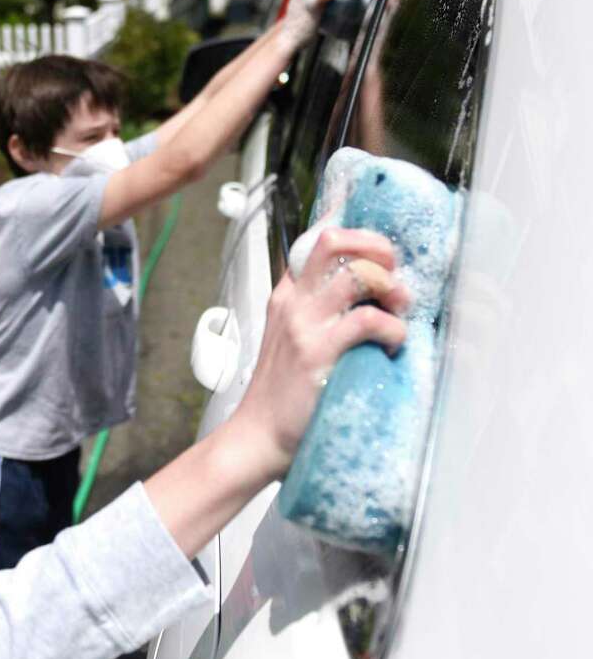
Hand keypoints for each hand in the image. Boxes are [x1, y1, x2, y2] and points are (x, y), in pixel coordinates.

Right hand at [229, 227, 410, 480]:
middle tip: (393, 271)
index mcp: (287, 295)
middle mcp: (293, 302)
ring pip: (357, 274)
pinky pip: (367, 321)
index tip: (374, 226)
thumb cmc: (280, 393)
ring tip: (400, 307)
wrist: (258, 435)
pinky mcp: (318, 353)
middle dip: (375, 245)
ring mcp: (303, 325)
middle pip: (333, 241)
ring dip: (391, 287)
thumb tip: (358, 295)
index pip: (313, 240)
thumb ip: (314, 313)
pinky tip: (394, 344)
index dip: (348, 224)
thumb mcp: (288, 339)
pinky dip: (393, 328)